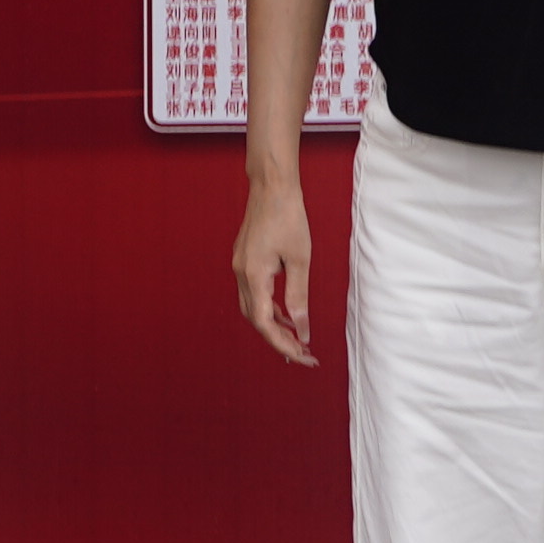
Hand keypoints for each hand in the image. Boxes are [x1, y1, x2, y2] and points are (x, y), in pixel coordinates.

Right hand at [231, 174, 315, 364]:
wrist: (271, 186)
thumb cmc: (288, 217)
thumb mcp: (300, 259)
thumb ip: (299, 297)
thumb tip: (301, 329)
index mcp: (254, 275)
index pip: (265, 323)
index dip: (283, 344)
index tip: (304, 356)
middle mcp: (240, 274)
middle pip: (255, 320)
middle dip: (278, 340)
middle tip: (304, 353)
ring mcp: (239, 266)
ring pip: (252, 308)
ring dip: (272, 325)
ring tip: (296, 336)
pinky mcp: (243, 260)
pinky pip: (252, 293)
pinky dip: (268, 308)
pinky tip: (285, 311)